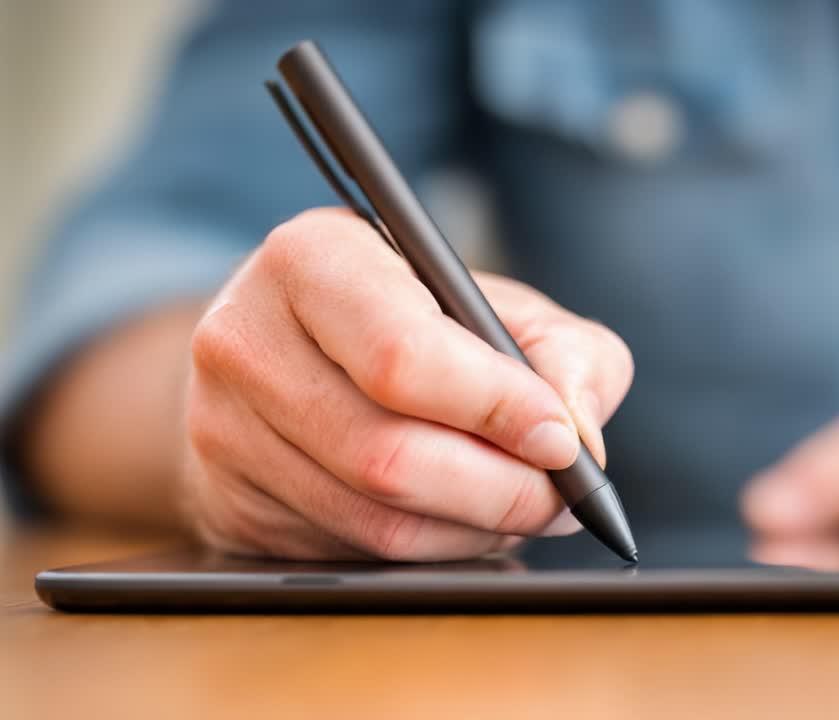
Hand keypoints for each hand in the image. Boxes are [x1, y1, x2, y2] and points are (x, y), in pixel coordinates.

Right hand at [181, 208, 632, 559]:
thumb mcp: (506, 308)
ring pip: (375, 519)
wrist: (304, 352)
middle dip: (502, 489)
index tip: (561, 440)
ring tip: (526, 507)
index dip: (496, 409)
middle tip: (560, 495)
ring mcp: (220, 427)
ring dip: (475, 528)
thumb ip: (569, 353)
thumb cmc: (424, 322)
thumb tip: (577, 432)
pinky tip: (466, 521)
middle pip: (388, 455)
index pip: (403, 356)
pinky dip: (434, 550)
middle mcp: (244, 338)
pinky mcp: (228, 500)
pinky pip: (353, 552)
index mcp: (312, 258)